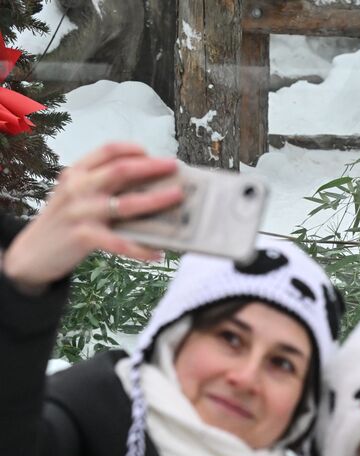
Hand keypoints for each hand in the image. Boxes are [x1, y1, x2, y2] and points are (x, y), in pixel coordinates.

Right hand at [3, 143, 182, 290]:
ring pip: (126, 204)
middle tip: (175, 168)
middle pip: (121, 171)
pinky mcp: (83, 237)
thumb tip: (148, 182)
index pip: (107, 150)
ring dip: (156, 200)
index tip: (153, 153)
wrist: (32, 253)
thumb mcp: (75, 194)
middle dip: (152, 167)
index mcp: (77, 172)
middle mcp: (78, 188)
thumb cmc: (63, 220)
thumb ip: (101, 184)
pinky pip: (120, 242)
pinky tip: (157, 252)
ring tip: (177, 199)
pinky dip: (141, 248)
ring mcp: (80, 212)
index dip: (133, 149)